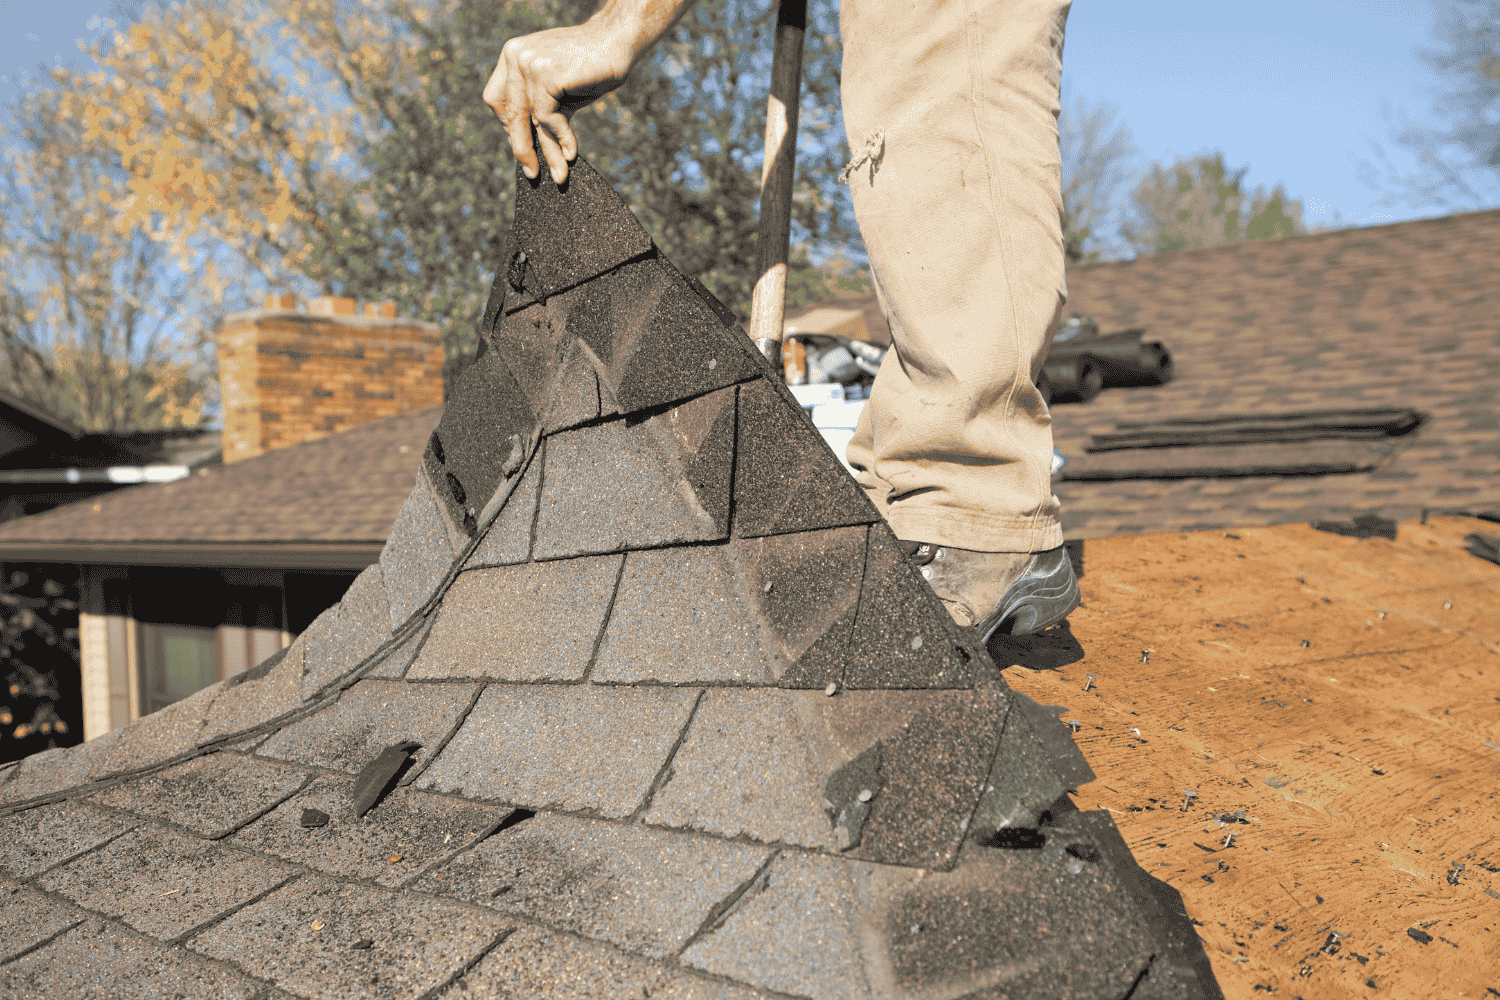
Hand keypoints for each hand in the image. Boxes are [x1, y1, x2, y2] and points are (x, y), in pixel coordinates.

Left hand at [482, 23, 629, 184]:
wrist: (617, 41)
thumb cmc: (592, 66)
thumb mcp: (560, 91)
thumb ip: (543, 110)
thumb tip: (534, 149)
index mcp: (512, 56)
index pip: (497, 99)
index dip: (509, 125)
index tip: (523, 145)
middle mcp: (515, 56)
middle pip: (510, 113)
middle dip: (522, 147)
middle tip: (532, 172)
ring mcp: (528, 63)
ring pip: (530, 119)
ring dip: (547, 152)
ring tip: (559, 175)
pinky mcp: (545, 74)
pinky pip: (547, 117)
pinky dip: (561, 138)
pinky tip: (572, 153)